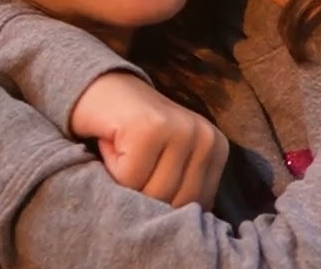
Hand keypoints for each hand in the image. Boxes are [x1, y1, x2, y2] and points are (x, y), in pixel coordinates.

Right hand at [71, 72, 228, 209]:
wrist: (102, 91)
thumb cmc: (133, 135)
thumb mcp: (168, 164)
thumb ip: (181, 190)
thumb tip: (184, 230)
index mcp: (217, 149)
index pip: (196, 207)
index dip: (163, 200)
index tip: (150, 170)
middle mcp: (206, 137)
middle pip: (175, 202)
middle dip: (144, 192)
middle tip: (134, 161)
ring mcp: (181, 129)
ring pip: (152, 192)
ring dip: (126, 181)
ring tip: (126, 153)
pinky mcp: (151, 127)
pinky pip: (129, 177)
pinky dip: (112, 167)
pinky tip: (115, 142)